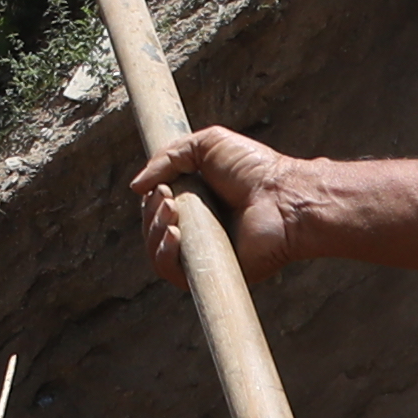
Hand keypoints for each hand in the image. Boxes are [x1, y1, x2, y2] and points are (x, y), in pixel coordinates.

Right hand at [131, 126, 305, 280]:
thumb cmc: (253, 169)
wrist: (282, 197)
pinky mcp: (210, 272)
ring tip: (172, 210)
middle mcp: (197, 228)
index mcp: (196, 201)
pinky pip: (172, 272)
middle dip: (151, 212)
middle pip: (152, 229)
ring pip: (156, 251)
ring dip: (154, 230)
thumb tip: (136, 187)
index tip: (162, 186)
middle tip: (168, 196)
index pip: (156, 208)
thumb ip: (167, 158)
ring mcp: (202, 251)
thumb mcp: (206, 145)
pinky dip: (164, 254)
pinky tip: (175, 234)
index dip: (151, 199)